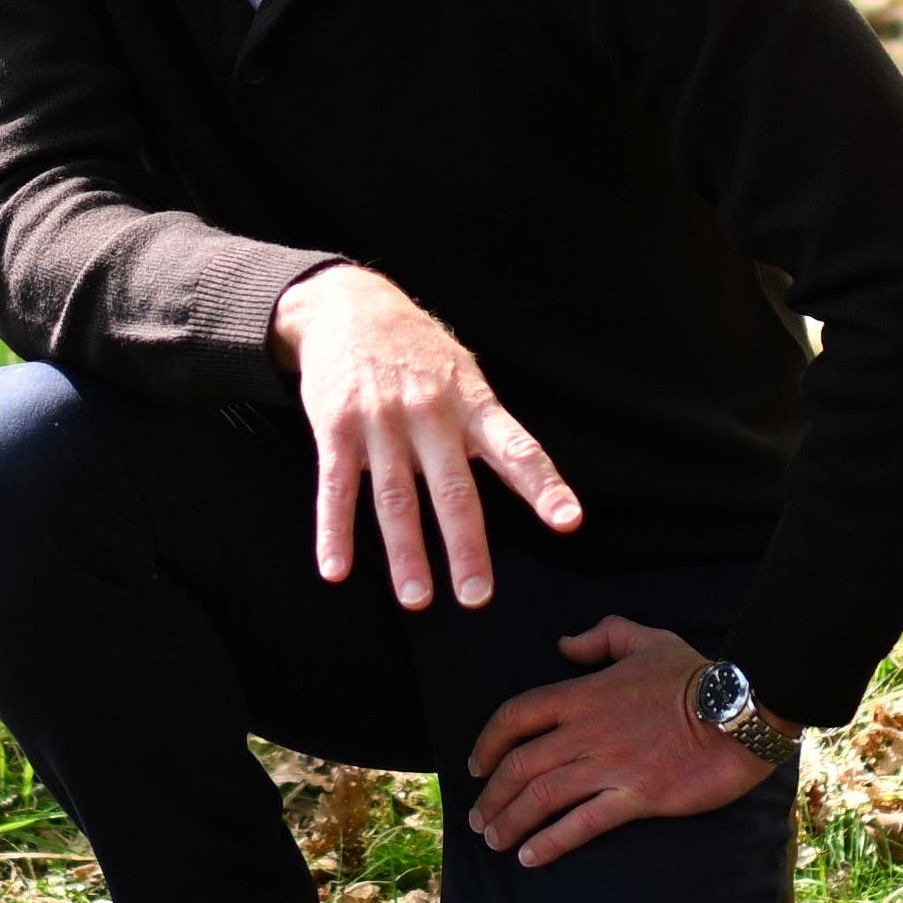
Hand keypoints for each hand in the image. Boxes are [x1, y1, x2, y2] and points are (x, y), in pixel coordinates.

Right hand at [276, 261, 580, 607]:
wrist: (347, 304)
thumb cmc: (418, 351)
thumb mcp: (463, 374)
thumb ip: (484, 426)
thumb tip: (521, 478)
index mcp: (471, 402)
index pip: (517, 448)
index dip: (543, 485)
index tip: (568, 521)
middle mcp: (430, 412)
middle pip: (452, 488)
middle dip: (466, 545)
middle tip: (476, 595)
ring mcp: (381, 420)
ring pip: (395, 497)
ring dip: (405, 551)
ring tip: (416, 597)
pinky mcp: (336, 426)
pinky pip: (336, 487)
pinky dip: (334, 531)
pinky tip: (336, 569)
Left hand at [465, 614, 781, 870]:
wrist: (740, 709)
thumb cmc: (696, 674)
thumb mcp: (646, 639)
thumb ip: (602, 636)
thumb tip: (563, 645)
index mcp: (584, 694)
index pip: (516, 716)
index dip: (488, 742)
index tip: (476, 765)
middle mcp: (587, 732)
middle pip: (521, 765)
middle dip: (491, 795)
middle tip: (478, 818)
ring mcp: (610, 767)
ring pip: (543, 797)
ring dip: (511, 821)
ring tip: (494, 841)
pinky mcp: (637, 798)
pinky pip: (583, 824)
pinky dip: (551, 842)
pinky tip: (531, 857)